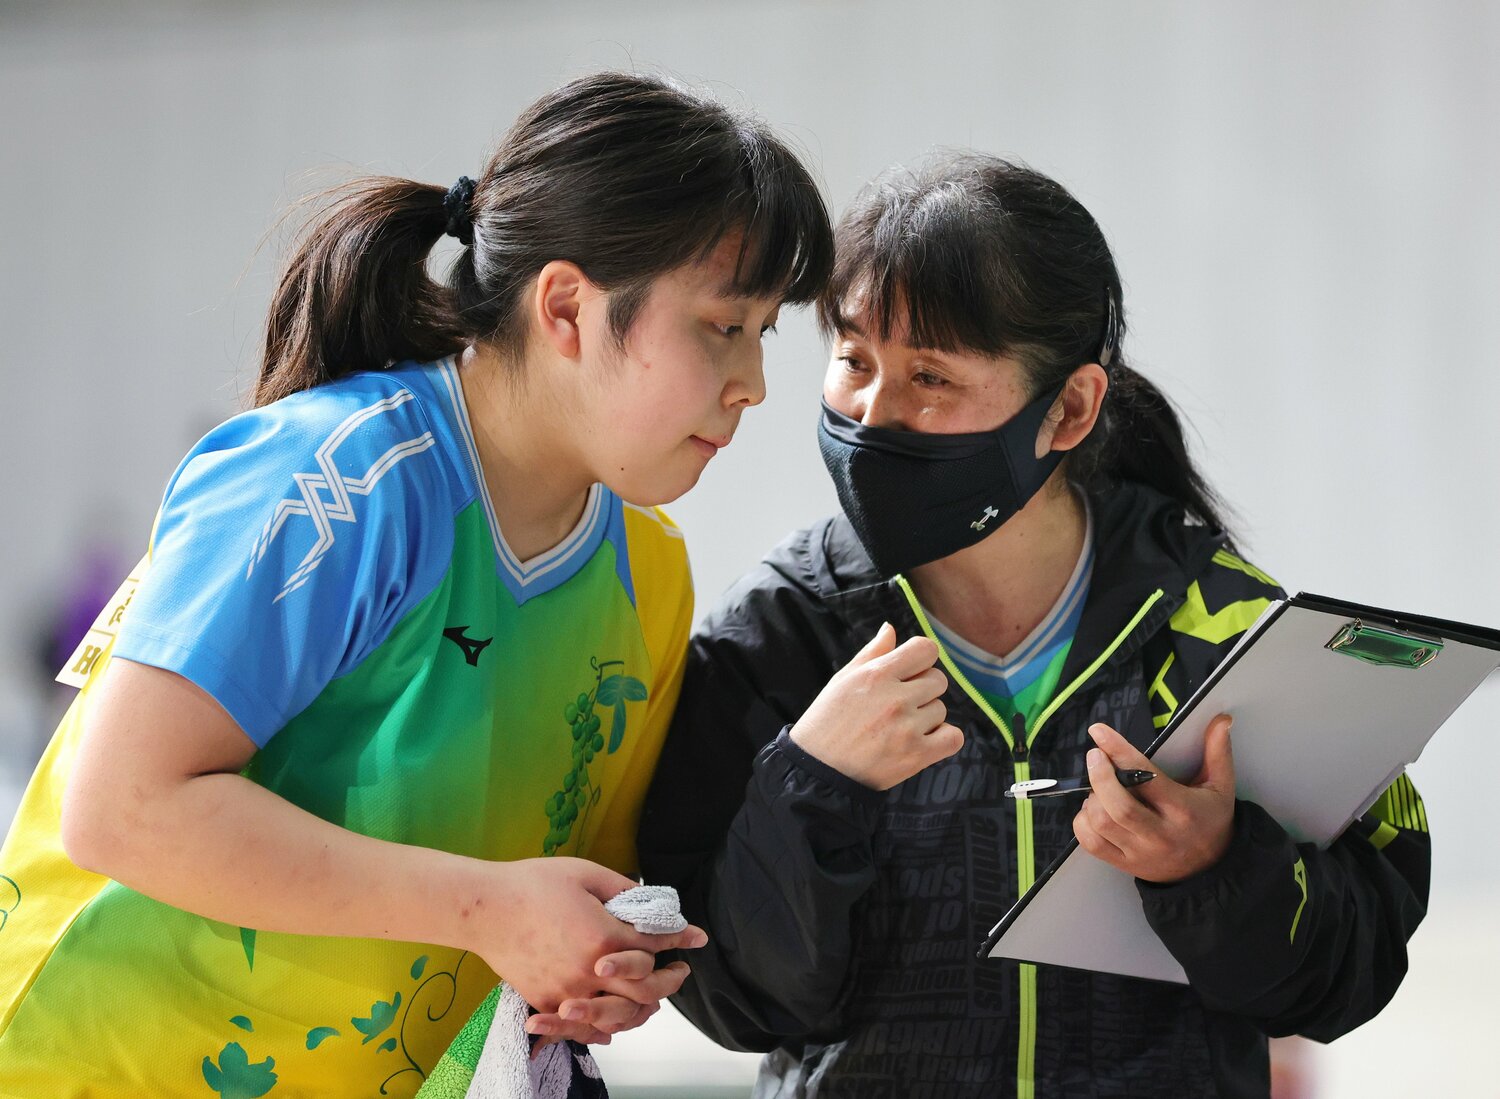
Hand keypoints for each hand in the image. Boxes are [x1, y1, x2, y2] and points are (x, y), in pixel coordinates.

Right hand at [471, 858, 707, 1013]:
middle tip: (681, 971)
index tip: (696, 937)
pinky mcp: (546, 1001)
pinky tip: (615, 1018)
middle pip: (645, 989)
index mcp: (604, 935)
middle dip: (670, 979)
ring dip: (642, 1007)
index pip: (654, 944)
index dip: (679, 939)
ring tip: (654, 997)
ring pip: (618, 1014)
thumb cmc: (532, 884)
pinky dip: (604, 1026)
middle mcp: (590, 970)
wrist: (484, 908)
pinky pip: (583, 1026)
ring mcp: (567, 991)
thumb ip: (621, 889)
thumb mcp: (585, 873)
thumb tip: (648, 901)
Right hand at [790, 622, 962, 789]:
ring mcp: (908, 727)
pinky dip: (943, 739)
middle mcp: (895, 698)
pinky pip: (953, 737)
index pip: (925, 649)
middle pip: (938, 680)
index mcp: (876, 675)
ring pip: (942, 709)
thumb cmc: (826, 722)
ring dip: (926, 717)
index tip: (911, 672)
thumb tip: (891, 628)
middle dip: (923, 690)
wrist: (818, 772)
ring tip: (899, 728)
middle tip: (899, 705)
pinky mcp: (917, 755)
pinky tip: (922, 741)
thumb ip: (872, 653)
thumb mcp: (842, 680)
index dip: (921, 659)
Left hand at [1072, 716, 1235, 882]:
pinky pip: (1091, 844)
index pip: (1145, 778)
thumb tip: (1221, 720)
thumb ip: (1218, 752)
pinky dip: (1082, 822)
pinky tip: (1092, 809)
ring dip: (1091, 799)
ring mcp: (1140, 852)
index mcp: (1182, 810)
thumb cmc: (1211, 821)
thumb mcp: (1222, 787)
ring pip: (1101, 824)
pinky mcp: (1125, 864)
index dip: (1118, 751)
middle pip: (1118, 805)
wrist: (1210, 871)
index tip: (1099, 732)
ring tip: (1099, 786)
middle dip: (1099, 775)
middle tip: (1095, 756)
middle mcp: (1160, 833)